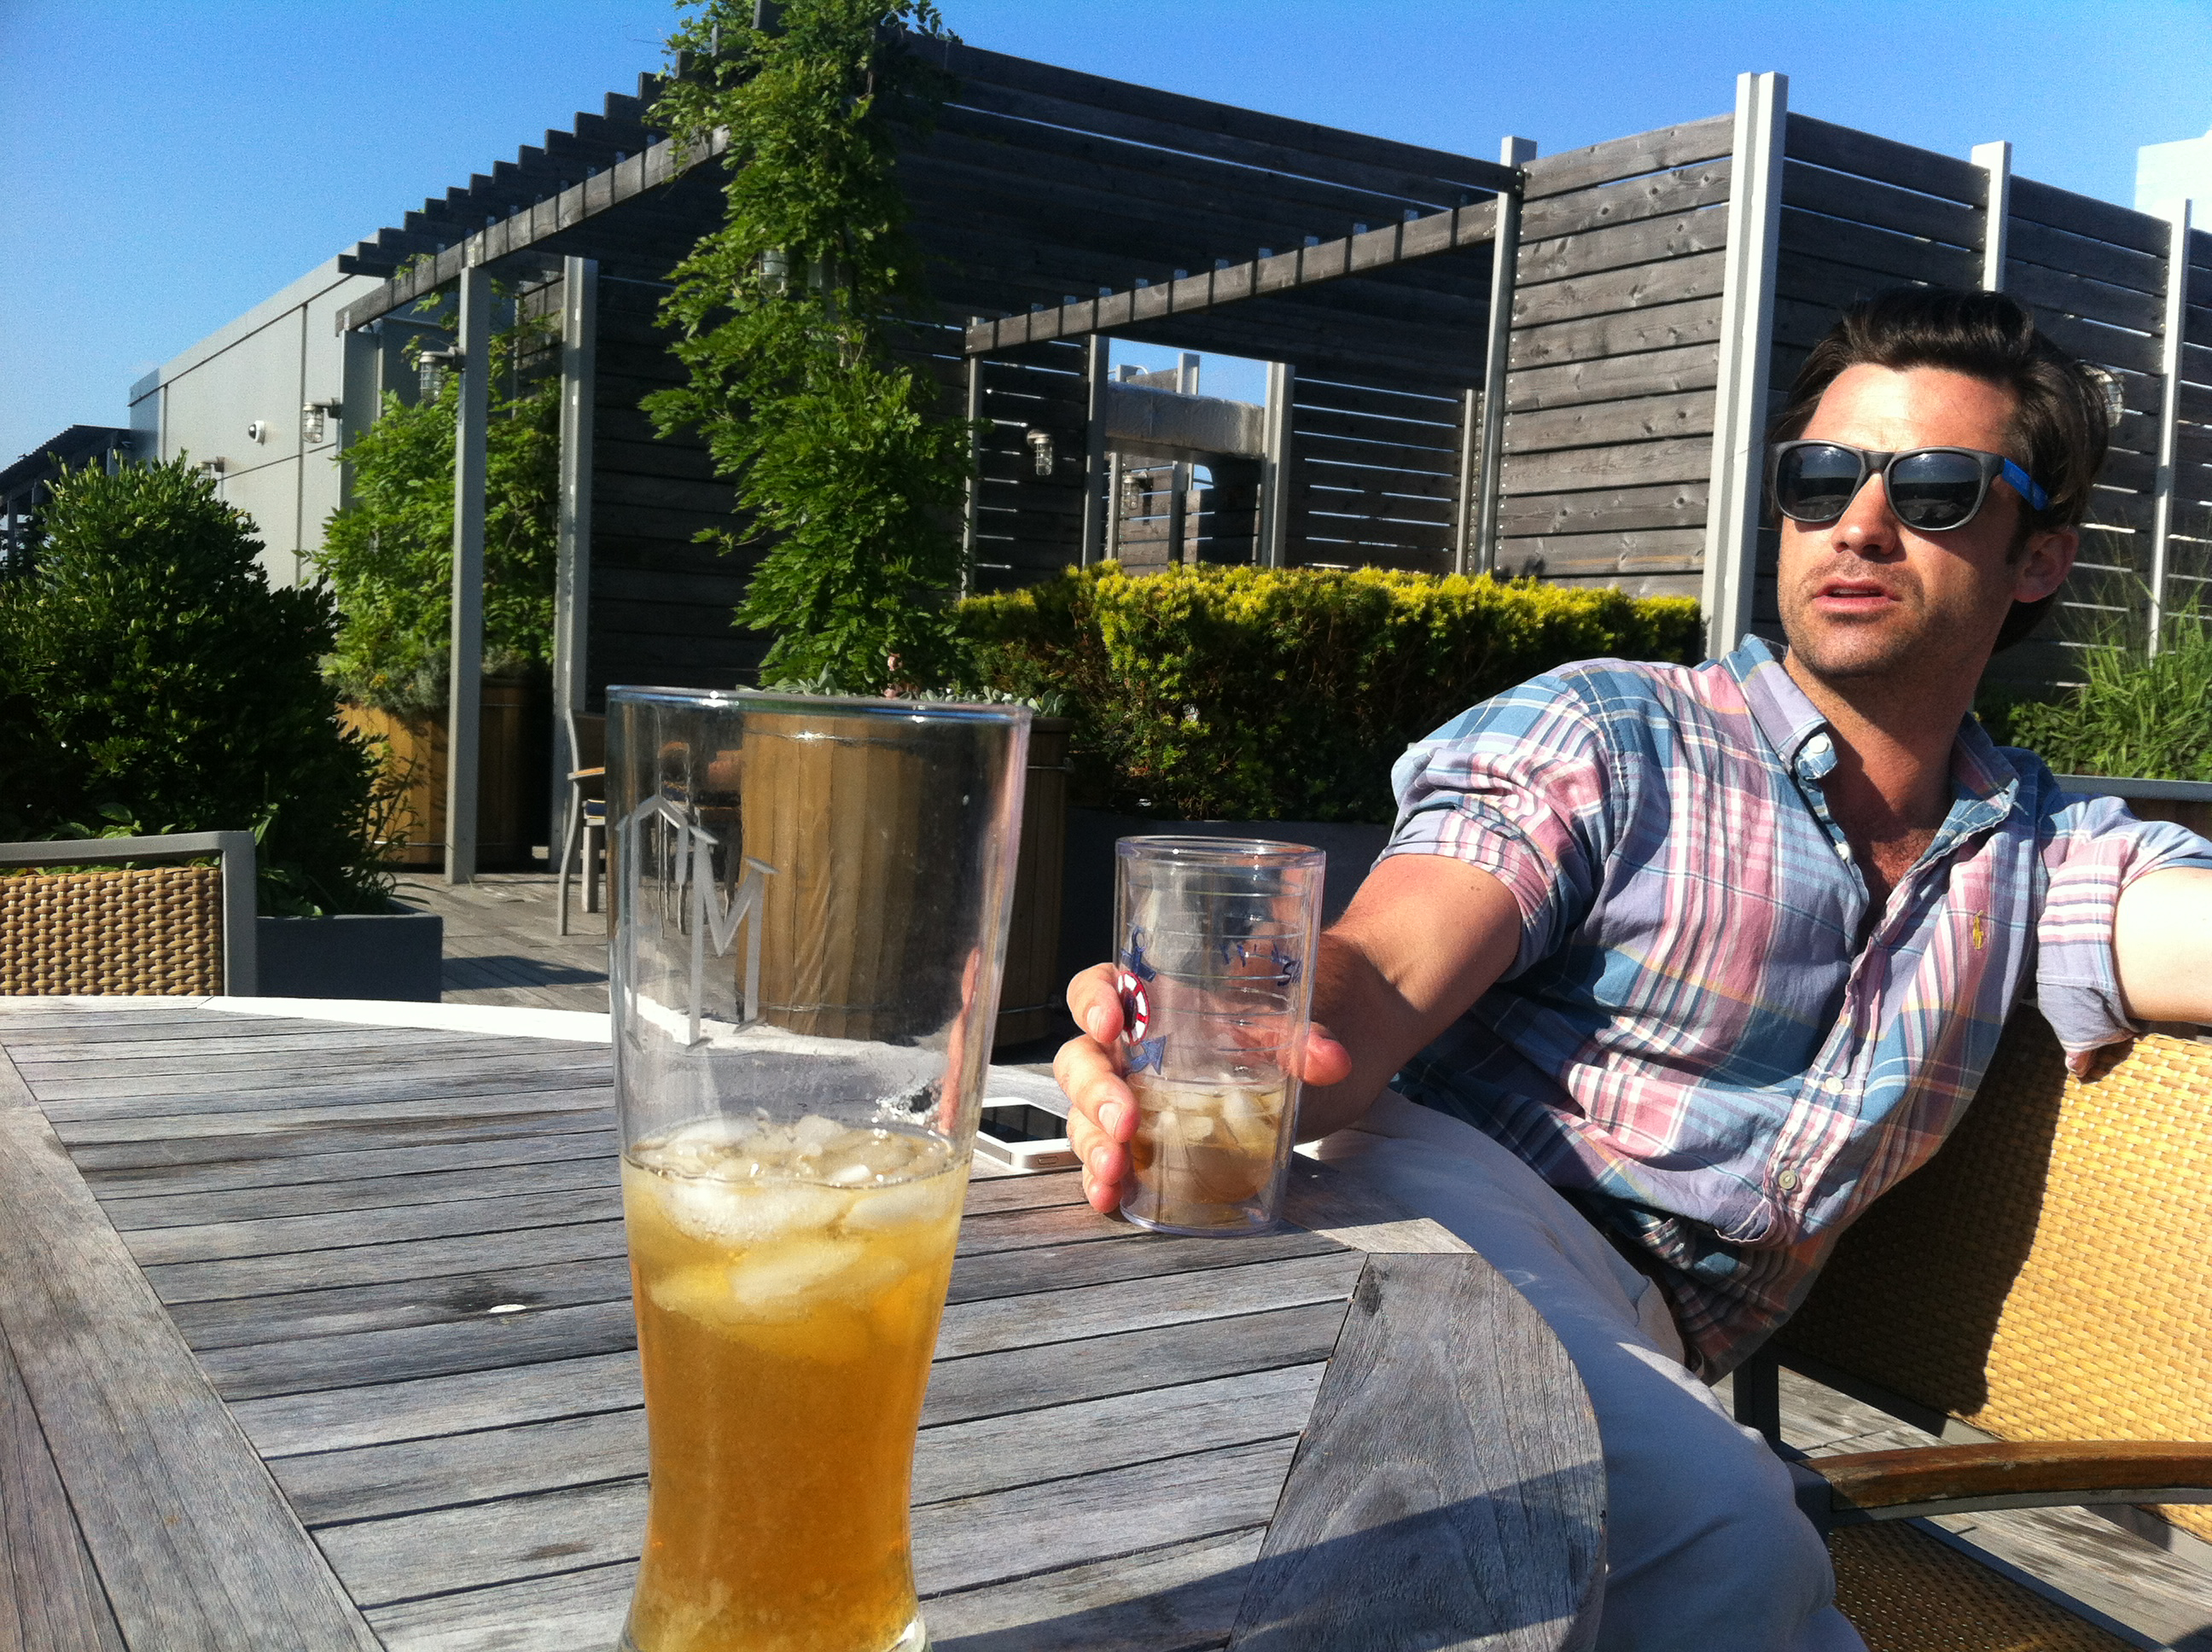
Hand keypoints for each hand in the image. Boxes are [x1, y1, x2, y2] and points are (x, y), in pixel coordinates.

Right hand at [1053, 963, 1350, 1214]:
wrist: (1344, 1042)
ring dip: (1092, 1141)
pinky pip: (1113, 1153)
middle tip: (1123, 1123)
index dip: (1092, 1001)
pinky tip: (1110, 1193)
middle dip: (1094, 1092)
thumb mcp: (1302, 1022)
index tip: (1110, 1023)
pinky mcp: (1156, 1141)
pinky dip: (1103, 1175)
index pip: (1100, 987)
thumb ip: (1309, 1039)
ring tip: (1115, 1168)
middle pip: (1084, 1059)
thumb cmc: (1297, 1021)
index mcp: (1160, 1001)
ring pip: (1088, 1112)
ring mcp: (1143, 1097)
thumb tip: (1330, 1059)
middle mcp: (1139, 1048)